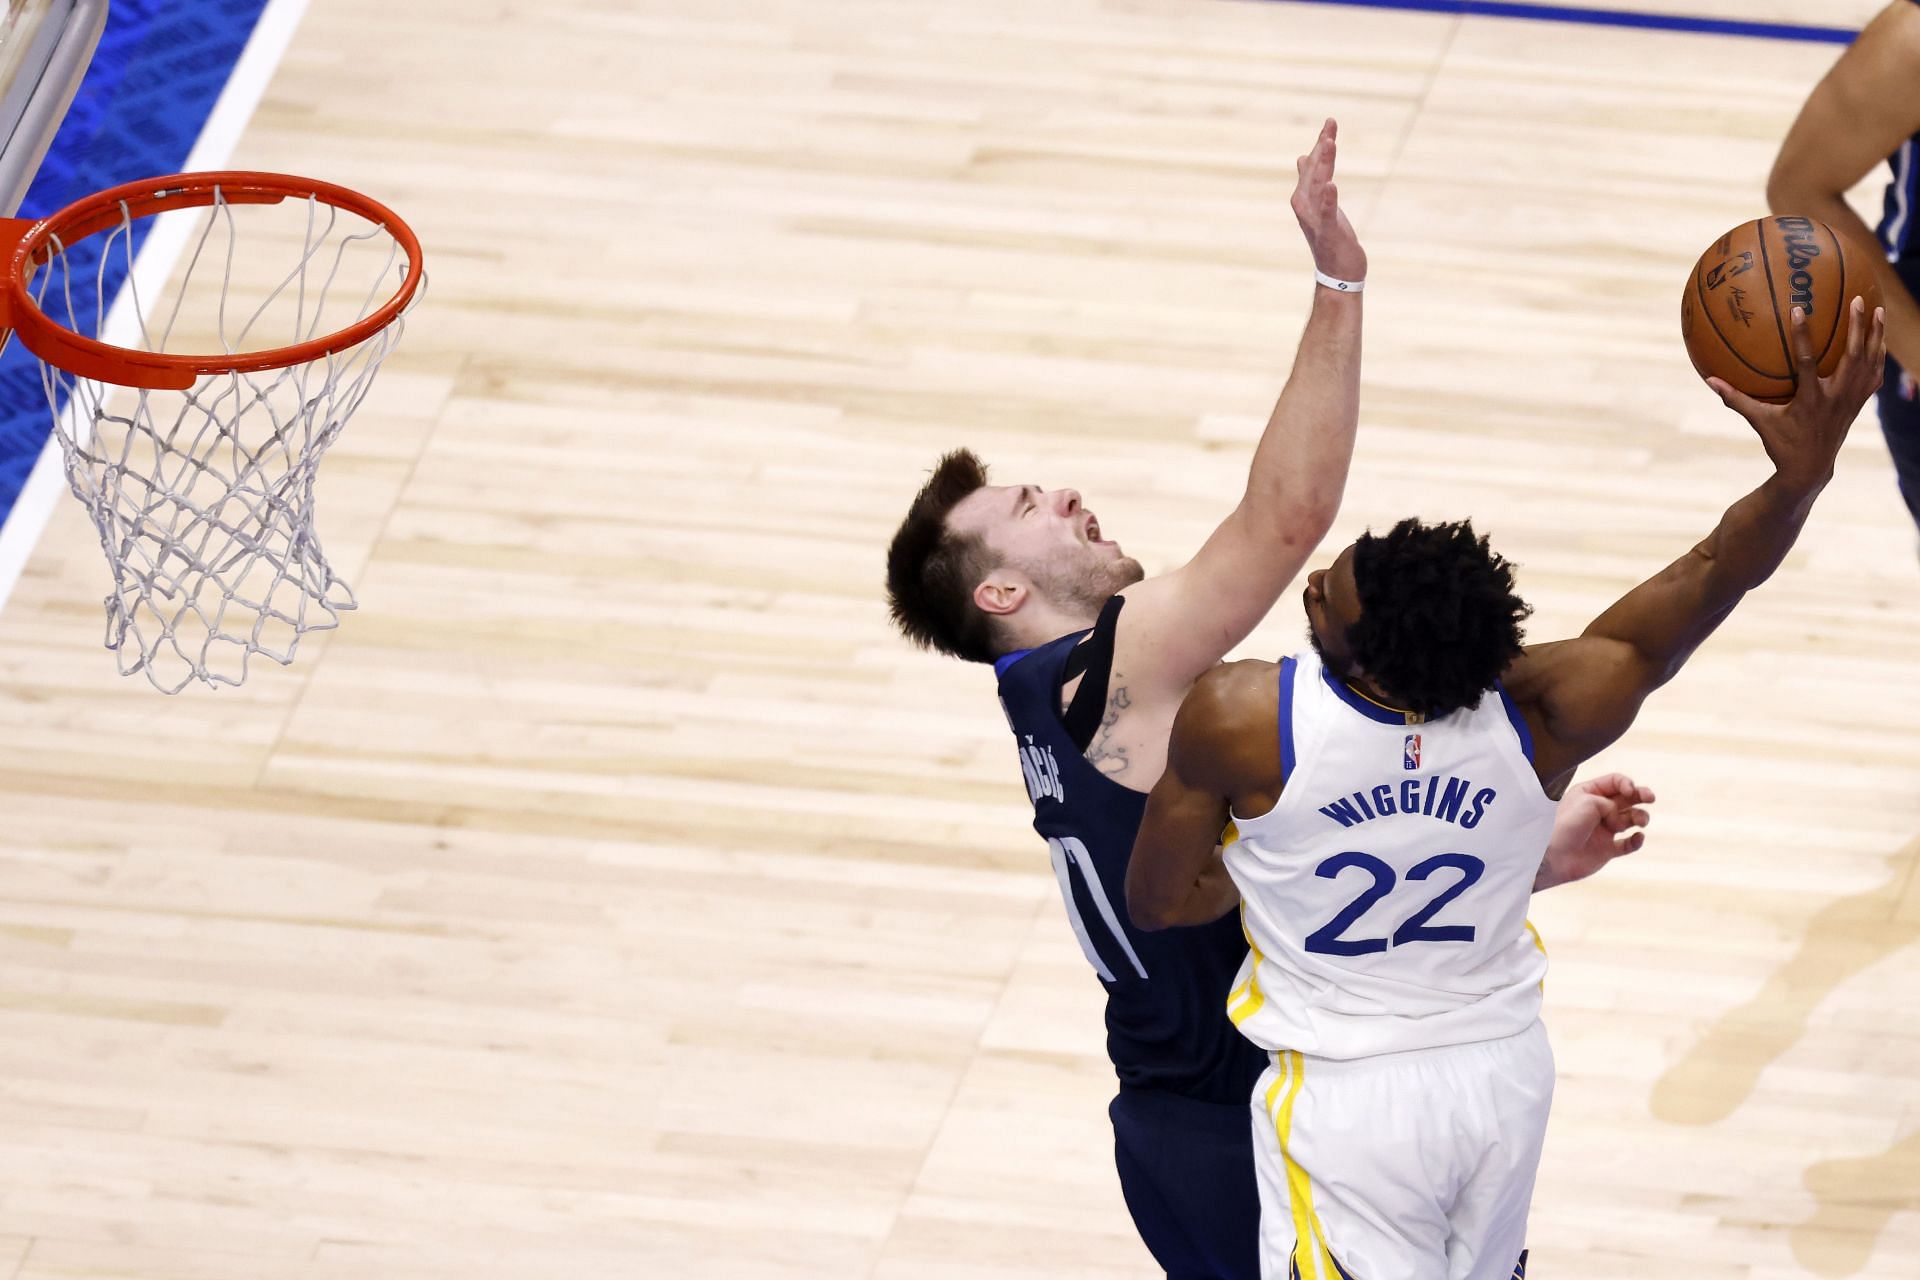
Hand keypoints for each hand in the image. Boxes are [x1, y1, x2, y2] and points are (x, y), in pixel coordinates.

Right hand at [1291, 118, 1366, 284]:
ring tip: (1329, 143)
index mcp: (1304, 197)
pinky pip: (1327, 212)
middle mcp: (1304, 205)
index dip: (1321, 143)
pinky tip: (1332, 185)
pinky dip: (1329, 198)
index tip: (1331, 123)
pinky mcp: (1328, 231)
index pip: (1312, 164)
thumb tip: (1301, 158)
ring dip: (1324, 163)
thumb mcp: (1321, 205)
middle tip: (1331, 124)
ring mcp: (1314, 218)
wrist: (1336, 271)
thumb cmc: (1330, 238)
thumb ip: (1312, 181)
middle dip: (1322, 147)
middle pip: (1314, 170)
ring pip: (1319, 184)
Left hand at [1537, 773, 1653, 888]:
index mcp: (1588, 793)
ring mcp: (1603, 830)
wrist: (1553, 856)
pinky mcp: (1607, 849)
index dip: (1627, 783)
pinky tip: (1638, 837)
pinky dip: (1637, 841)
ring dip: (1640, 817)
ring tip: (1641, 821)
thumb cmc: (1566, 825)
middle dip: (1641, 795)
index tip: (1630, 790)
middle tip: (1651, 797)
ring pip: (1631, 819)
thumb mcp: (1589, 802)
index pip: (1615, 781)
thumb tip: (1620, 818)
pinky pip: (1628, 844)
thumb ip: (1611, 803)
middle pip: (1627, 798)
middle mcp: (1597, 810)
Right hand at [1706, 298, 1885, 490]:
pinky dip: (1878, 356)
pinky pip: (1874, 375)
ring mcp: (1851, 400)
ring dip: (1875, 335)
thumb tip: (1710, 380)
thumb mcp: (1758, 421)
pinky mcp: (1859, 403)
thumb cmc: (1781, 444)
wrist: (1810, 469)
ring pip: (1869, 362)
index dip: (1802, 335)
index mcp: (1810, 399)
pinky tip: (1879, 339)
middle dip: (1857, 326)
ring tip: (1877, 310)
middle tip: (1857, 300)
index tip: (1799, 311)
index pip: (1806, 362)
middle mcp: (1835, 397)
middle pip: (1852, 356)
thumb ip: (1736, 399)